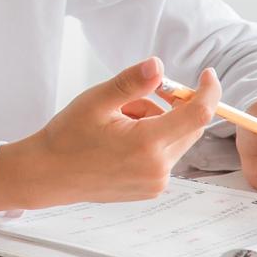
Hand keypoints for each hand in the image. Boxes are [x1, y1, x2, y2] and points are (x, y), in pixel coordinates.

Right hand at [0, 57, 218, 210]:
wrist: (47, 174)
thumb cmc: (67, 137)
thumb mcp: (96, 101)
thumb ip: (131, 82)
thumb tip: (158, 66)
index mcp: (147, 144)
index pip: (198, 114)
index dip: (208, 91)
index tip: (207, 74)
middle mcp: (158, 168)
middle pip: (189, 127)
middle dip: (169, 107)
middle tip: (132, 100)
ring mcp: (156, 182)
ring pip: (176, 141)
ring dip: (158, 125)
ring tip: (118, 125)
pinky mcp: (151, 189)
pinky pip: (166, 157)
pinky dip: (152, 142)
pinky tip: (121, 143)